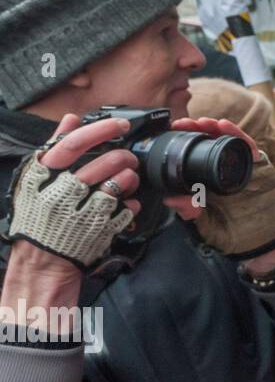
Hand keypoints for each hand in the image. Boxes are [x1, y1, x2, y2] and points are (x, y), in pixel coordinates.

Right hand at [1, 115, 140, 304]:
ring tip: (129, 177)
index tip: (120, 124)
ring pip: (116, 185)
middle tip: (129, 157)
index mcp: (41, 177)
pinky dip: (131, 203)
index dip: (100, 130)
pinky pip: (124, 210)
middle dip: (123, 156)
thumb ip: (55, 148)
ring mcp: (78, 214)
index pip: (73, 143)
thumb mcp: (37, 181)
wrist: (41, 262)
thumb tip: (71, 118)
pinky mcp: (96, 231)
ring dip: (129, 177)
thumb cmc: (40, 216)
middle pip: (102, 164)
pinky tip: (129, 201)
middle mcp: (58, 194)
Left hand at [164, 117, 274, 255]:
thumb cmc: (233, 232)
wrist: (262, 240)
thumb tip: (170, 199)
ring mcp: (242, 165)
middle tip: (185, 123)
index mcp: (207, 179)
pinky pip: (248, 146)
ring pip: (229, 139)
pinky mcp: (259, 165)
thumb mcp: (205, 223)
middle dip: (197, 128)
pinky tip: (226, 127)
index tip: (173, 132)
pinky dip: (238, 136)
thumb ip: (190, 211)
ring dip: (217, 127)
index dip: (184, 141)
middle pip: (210, 141)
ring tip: (206, 122)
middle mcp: (223, 168)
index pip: (194, 154)